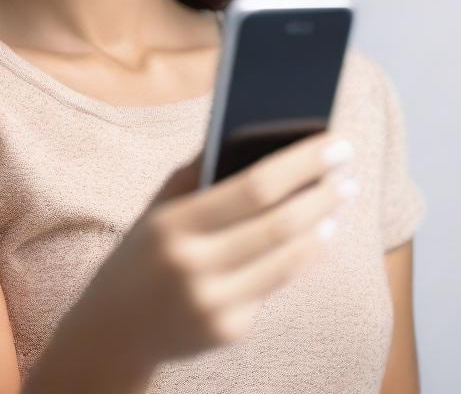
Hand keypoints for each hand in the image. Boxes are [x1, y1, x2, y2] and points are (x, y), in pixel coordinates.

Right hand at [68, 130, 358, 367]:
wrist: (112, 328)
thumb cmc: (146, 249)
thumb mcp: (160, 205)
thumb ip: (201, 169)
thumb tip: (255, 129)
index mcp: (174, 223)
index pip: (254, 187)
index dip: (302, 164)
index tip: (335, 144)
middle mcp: (193, 267)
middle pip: (279, 225)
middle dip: (322, 195)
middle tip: (348, 174)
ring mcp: (212, 305)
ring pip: (286, 261)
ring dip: (322, 227)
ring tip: (340, 201)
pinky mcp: (227, 331)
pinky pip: (272, 288)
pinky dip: (298, 259)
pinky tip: (313, 239)